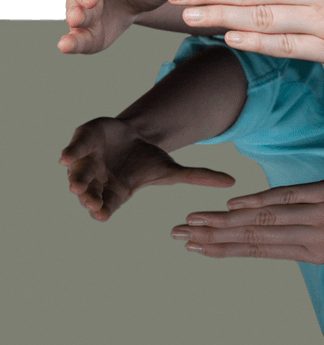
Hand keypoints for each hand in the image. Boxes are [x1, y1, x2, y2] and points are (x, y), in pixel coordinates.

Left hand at [60, 116, 235, 220]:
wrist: (133, 136)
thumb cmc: (150, 160)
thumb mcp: (173, 170)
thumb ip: (198, 176)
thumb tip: (232, 181)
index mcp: (116, 194)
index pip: (104, 210)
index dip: (100, 212)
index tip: (101, 213)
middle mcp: (97, 184)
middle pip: (87, 196)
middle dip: (87, 199)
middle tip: (90, 200)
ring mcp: (86, 166)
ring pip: (77, 176)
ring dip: (76, 180)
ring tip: (78, 184)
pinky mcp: (80, 148)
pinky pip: (72, 153)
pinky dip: (70, 154)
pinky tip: (66, 157)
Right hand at [170, 174, 323, 262]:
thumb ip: (308, 225)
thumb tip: (274, 216)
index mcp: (314, 251)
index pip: (258, 251)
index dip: (221, 249)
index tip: (191, 246)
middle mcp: (313, 240)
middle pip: (252, 240)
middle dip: (211, 239)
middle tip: (176, 237)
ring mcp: (322, 219)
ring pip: (264, 222)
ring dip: (225, 223)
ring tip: (194, 222)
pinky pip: (291, 199)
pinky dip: (262, 202)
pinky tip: (237, 205)